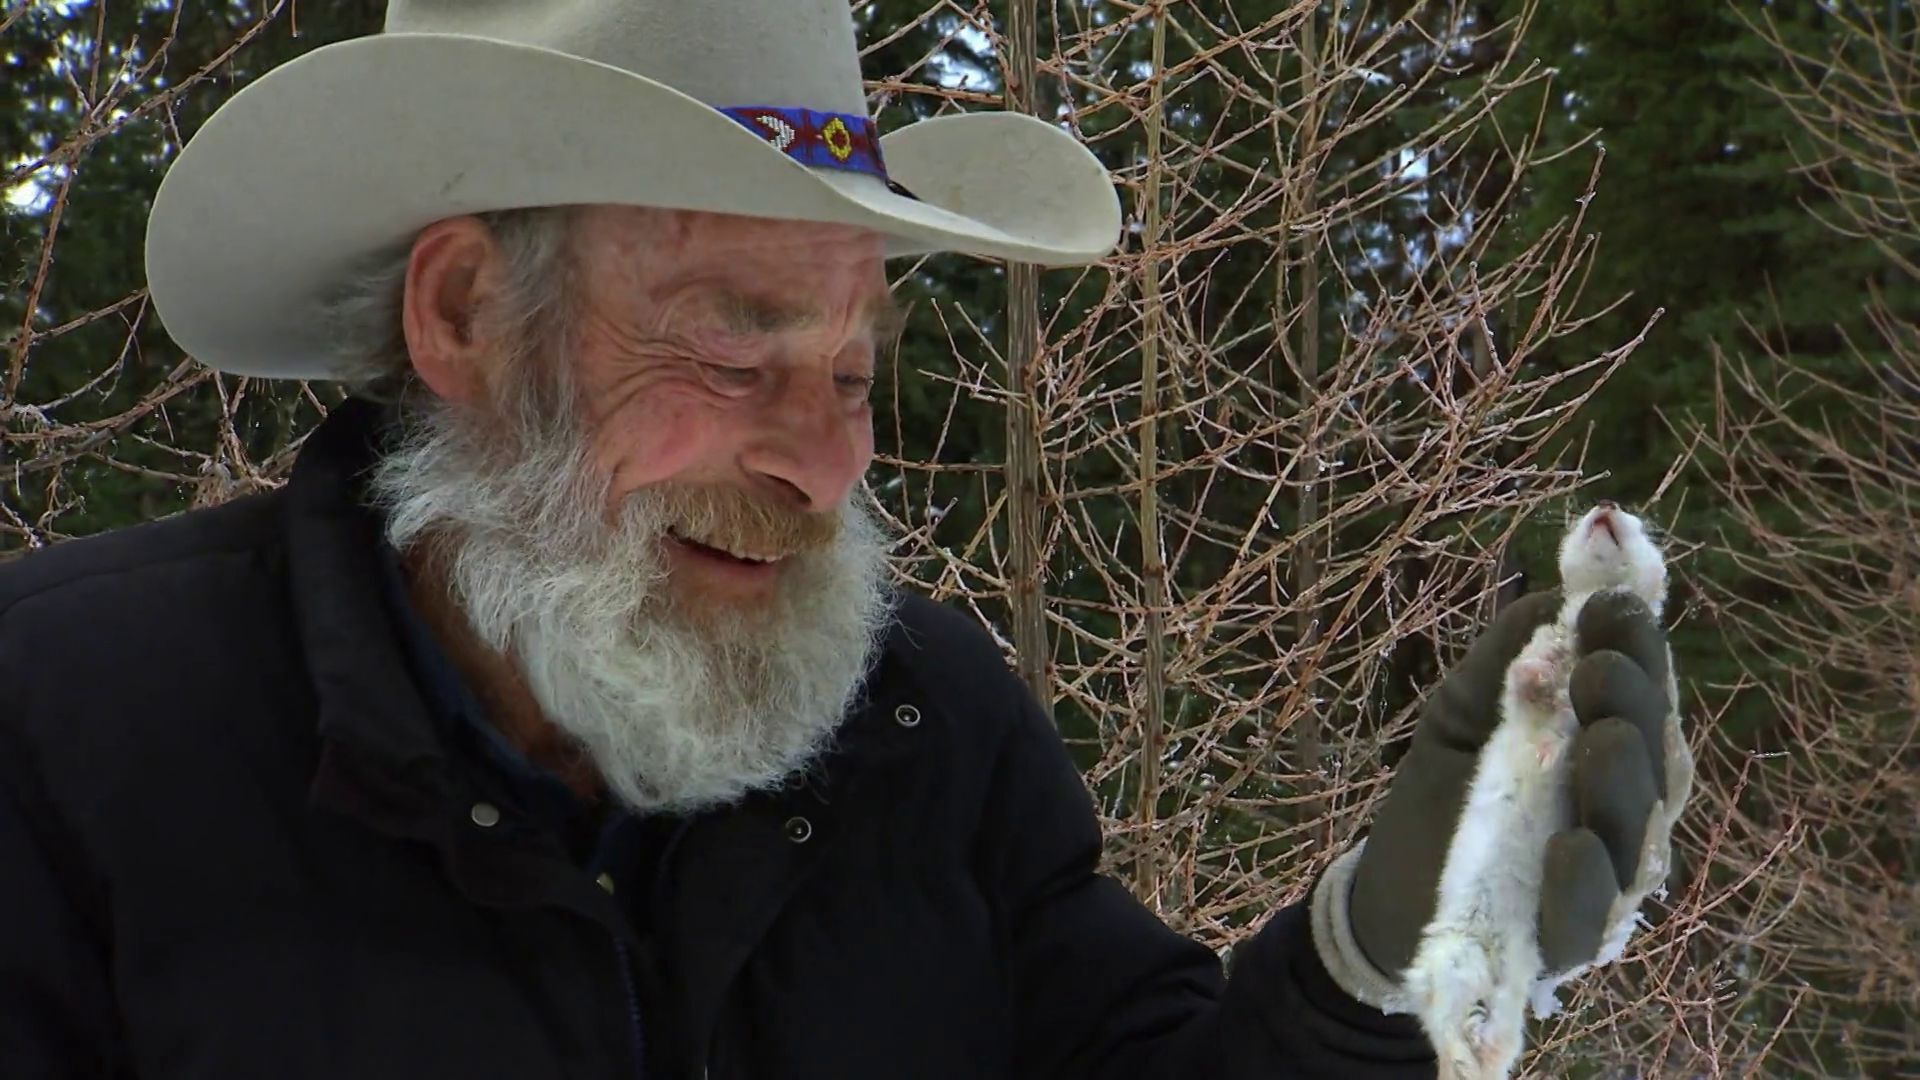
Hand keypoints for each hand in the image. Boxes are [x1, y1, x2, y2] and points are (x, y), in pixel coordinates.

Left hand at [1310, 588, 1692, 1008]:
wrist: (1387, 890)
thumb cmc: (1442, 792)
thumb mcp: (1465, 706)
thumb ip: (1515, 652)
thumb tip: (1568, 589)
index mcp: (1611, 748)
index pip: (1645, 694)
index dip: (1635, 648)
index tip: (1609, 604)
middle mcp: (1627, 813)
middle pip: (1657, 759)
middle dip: (1634, 706)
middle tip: (1600, 668)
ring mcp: (1608, 880)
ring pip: (1639, 835)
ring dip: (1622, 785)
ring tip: (1600, 740)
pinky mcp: (1568, 940)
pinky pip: (1594, 916)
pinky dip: (1586, 881)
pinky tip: (1571, 844)